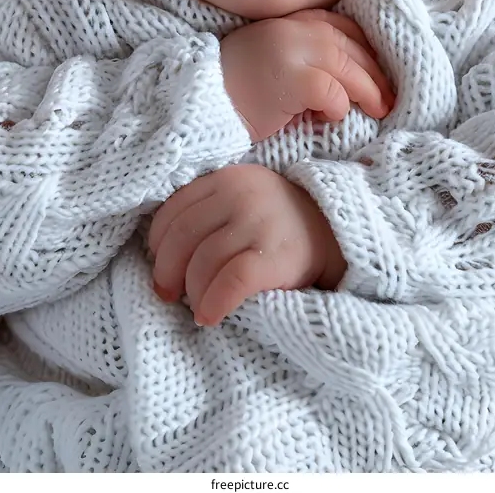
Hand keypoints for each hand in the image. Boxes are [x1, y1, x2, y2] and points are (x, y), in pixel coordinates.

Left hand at [148, 163, 346, 325]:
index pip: (174, 209)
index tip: (159, 264)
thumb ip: (208, 211)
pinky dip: (214, 303)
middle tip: (168, 293)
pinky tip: (210, 316)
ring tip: (196, 306)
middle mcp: (240, 195)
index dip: (159, 242)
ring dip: (192, 292)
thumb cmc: (278, 224)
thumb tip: (160, 253)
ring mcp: (259, 223)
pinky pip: (231, 282)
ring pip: (203, 263)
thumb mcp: (242, 200)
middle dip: (167, 271)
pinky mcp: (275, 256)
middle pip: (182, 237)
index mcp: (226, 178)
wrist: (335, 233)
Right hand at [220, 7, 393, 141]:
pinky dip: (338, 108)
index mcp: (291, 20)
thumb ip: (304, 54)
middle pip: (352, 47)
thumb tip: (348, 77)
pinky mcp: (293, 79)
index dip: (367, 48)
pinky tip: (327, 118)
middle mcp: (294, 29)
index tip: (379, 70)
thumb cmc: (236, 87)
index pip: (343, 26)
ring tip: (376, 110)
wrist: (200, 99)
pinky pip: (333, 93)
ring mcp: (293, 50)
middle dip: (377, 74)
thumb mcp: (273, 58)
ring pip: (349, 68)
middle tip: (389, 99)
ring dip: (368, 92)